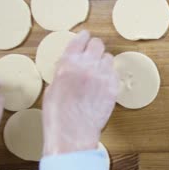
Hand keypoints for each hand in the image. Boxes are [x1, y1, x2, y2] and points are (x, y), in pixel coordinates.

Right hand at [42, 31, 118, 155]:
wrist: (72, 132)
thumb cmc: (58, 114)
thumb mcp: (53, 86)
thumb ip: (65, 71)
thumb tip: (71, 65)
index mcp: (68, 63)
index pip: (79, 39)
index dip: (83, 37)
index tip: (86, 37)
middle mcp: (87, 65)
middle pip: (97, 44)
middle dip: (95, 48)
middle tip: (93, 55)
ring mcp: (102, 75)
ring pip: (108, 58)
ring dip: (103, 63)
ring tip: (97, 74)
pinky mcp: (113, 86)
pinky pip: (114, 74)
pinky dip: (109, 77)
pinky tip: (102, 86)